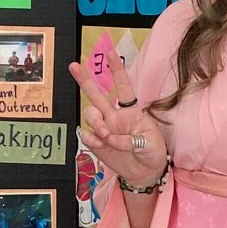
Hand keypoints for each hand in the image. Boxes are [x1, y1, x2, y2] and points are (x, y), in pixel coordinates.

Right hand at [69, 53, 168, 189]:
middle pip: (96, 94)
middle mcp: (115, 116)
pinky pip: (86, 135)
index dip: (116, 70)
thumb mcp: (151, 143)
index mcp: (132, 110)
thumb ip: (131, 139)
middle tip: (74, 66)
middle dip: (84, 79)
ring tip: (105, 134)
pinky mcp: (97, 144)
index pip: (123, 86)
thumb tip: (110, 138)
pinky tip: (99, 143)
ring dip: (95, 122)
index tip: (111, 53)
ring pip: (90, 114)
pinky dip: (90, 138)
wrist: (146, 174)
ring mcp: (104, 129)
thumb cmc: (152, 152)